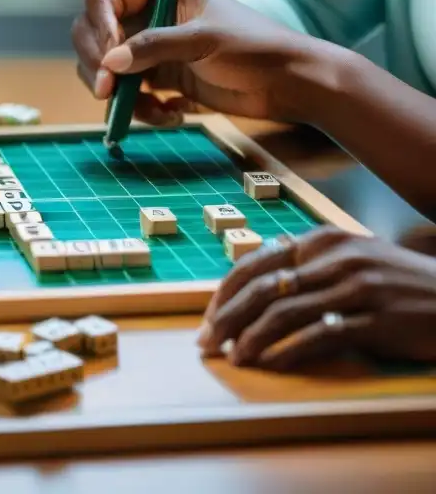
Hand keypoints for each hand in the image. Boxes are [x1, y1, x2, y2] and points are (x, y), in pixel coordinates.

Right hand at [71, 0, 328, 123]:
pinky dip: (140, 109)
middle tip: (107, 93)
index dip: (99, 27)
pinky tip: (171, 115)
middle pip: (95, 36)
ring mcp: (152, 50)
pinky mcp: (161, 80)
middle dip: (98, 66)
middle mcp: (150, 17)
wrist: (290, 85)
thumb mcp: (204, 40)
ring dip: (119, 95)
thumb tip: (109, 63)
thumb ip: (154, 47)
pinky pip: (129, 95)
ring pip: (107, 70)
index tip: (108, 59)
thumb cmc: (255, 48)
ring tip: (151, 111)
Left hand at [197, 226, 435, 370]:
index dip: (225, 294)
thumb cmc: (398, 283)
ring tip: (232, 357)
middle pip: (263, 289)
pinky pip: (320, 336)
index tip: (208, 319)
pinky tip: (269, 364)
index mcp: (323, 240)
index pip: (256, 263)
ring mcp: (357, 287)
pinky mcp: (376, 319)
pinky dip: (288, 352)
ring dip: (250, 338)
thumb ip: (306, 267)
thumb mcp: (351, 260)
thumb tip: (252, 292)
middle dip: (227, 318)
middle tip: (206, 343)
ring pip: (285, 313)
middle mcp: (336, 258)